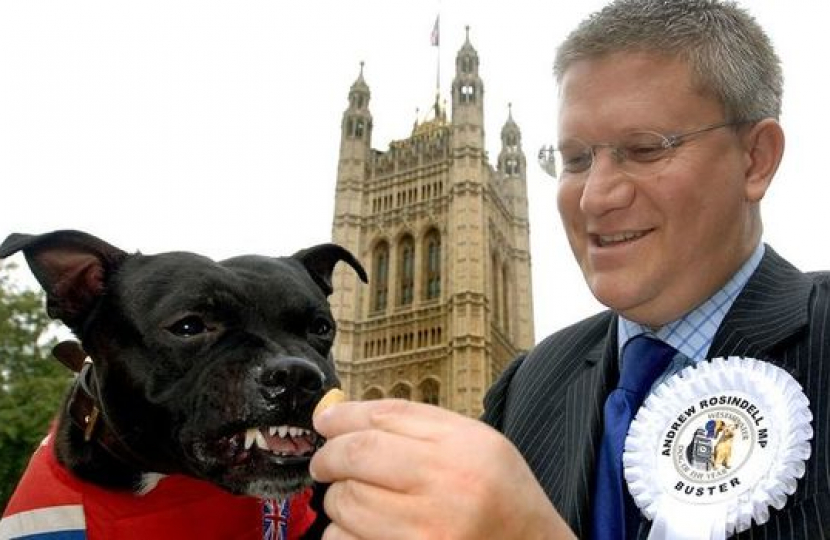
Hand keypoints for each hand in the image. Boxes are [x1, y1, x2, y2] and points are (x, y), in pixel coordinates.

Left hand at [310, 399, 575, 539]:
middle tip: (326, 463)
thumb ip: (412, 423)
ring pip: (346, 503)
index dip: (343, 417)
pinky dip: (343, 532)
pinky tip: (366, 528)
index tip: (324, 422)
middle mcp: (448, 491)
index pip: (384, 418)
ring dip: (338, 498)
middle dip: (330, 458)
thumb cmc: (500, 495)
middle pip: (357, 457)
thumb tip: (339, 415)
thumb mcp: (475, 442)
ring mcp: (427, 535)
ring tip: (355, 498)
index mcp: (464, 448)